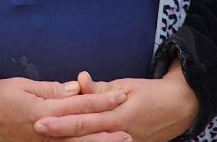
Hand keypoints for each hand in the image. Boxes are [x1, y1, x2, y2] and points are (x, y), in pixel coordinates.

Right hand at [0, 77, 129, 141]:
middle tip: (130, 131)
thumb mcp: (23, 86)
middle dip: (107, 131)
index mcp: (44, 111)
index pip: (79, 105)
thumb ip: (52, 90)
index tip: (120, 96)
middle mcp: (47, 131)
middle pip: (83, 132)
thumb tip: (77, 88)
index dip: (101, 100)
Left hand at [35, 63, 198, 141]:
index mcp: (117, 116)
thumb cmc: (149, 93)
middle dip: (59, 134)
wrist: (179, 108)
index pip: (82, 119)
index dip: (60, 121)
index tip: (39, 120)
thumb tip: (79, 81)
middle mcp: (119, 133)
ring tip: (48, 138)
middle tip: (37, 129)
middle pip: (83, 136)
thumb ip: (99, 88)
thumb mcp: (124, 86)